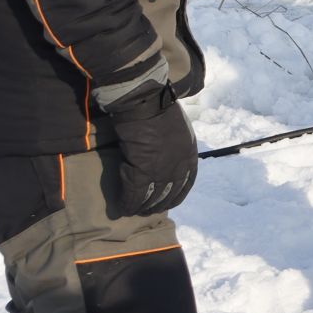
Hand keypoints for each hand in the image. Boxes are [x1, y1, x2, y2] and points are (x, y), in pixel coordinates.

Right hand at [106, 86, 197, 214]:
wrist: (145, 101)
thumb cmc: (158, 108)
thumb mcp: (178, 128)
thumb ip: (175, 145)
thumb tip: (167, 154)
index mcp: (190, 155)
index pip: (186, 184)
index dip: (175, 196)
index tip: (168, 202)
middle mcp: (180, 166)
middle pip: (170, 194)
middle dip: (158, 205)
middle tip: (147, 210)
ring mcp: (162, 171)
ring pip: (152, 197)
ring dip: (141, 207)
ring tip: (133, 211)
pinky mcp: (142, 172)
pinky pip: (134, 194)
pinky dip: (127, 203)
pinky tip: (122, 208)